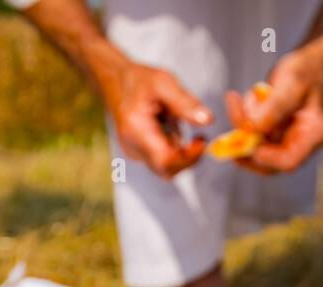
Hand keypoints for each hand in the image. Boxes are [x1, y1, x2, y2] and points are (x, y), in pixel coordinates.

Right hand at [98, 59, 212, 178]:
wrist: (115, 80)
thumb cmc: (139, 80)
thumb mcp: (164, 82)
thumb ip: (185, 103)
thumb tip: (207, 120)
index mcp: (136, 130)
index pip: (165, 161)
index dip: (188, 158)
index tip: (202, 141)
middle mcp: (133, 147)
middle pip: (167, 169)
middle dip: (188, 157)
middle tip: (199, 138)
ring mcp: (135, 152)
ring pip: (166, 166)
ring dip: (180, 150)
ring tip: (175, 121)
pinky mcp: (139, 153)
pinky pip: (161, 159)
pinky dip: (172, 146)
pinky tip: (168, 125)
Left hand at [228, 47, 322, 174]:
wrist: (309, 62)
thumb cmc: (307, 70)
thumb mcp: (291, 84)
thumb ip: (273, 108)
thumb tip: (252, 129)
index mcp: (314, 134)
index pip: (289, 160)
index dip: (266, 158)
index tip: (249, 146)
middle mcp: (300, 142)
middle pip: (268, 162)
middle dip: (245, 146)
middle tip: (229, 130)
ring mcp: (285, 140)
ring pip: (254, 148)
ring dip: (240, 127)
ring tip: (237, 100)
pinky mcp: (271, 134)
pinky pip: (249, 136)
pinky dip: (240, 120)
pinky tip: (238, 100)